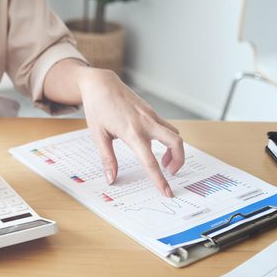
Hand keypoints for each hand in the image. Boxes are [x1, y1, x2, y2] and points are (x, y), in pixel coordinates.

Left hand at [78, 68, 183, 196]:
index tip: (167, 192)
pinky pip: (166, 127)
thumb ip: (107, 159)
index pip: (150, 161)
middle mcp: (146, 123)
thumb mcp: (98, 136)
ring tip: (162, 161)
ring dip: (174, 150)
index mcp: (132, 132)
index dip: (159, 179)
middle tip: (170, 172)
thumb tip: (111, 179)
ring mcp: (151, 116)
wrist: (101, 83)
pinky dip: (167, 139)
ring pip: (174, 134)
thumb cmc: (97, 108)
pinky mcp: (151, 111)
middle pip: (176, 143)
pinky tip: (153, 145)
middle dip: (179, 161)